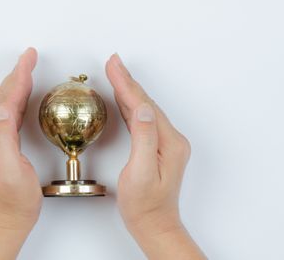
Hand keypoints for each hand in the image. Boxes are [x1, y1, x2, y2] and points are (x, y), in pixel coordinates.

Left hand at [0, 47, 41, 259]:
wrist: (7, 219)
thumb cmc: (14, 200)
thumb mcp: (11, 171)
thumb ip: (4, 137)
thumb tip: (4, 108)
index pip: (3, 100)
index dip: (17, 78)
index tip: (28, 60)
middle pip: (0, 97)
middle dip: (16, 74)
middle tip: (29, 56)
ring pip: (2, 102)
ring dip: (14, 83)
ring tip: (27, 67)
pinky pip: (4, 112)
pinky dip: (14, 98)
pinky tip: (21, 93)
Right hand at [106, 53, 205, 258]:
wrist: (153, 223)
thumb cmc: (144, 204)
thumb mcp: (141, 172)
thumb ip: (143, 138)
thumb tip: (143, 108)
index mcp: (168, 141)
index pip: (143, 104)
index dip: (126, 83)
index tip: (114, 65)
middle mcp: (170, 138)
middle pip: (145, 101)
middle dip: (127, 80)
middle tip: (113, 61)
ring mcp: (164, 142)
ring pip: (143, 107)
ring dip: (128, 89)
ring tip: (116, 73)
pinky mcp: (157, 147)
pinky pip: (141, 119)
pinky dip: (130, 104)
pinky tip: (123, 99)